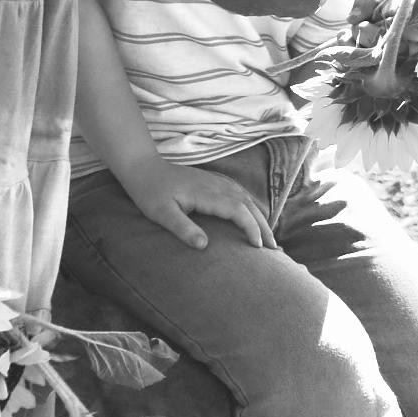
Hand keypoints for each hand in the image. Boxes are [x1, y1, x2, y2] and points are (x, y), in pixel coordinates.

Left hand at [118, 157, 274, 250]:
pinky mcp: (212, 181)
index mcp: (206, 193)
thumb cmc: (150, 192)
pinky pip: (238, 193)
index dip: (251, 227)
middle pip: (248, 205)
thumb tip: (204, 245)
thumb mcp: (161, 213)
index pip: (237, 210)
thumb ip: (182, 228)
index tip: (258, 246)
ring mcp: (215, 181)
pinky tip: (254, 218)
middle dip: (263, 226)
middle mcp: (215, 185)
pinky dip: (251, 207)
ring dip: (260, 217)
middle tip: (274, 249)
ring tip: (269, 238)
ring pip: (245, 198)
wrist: (143, 167)